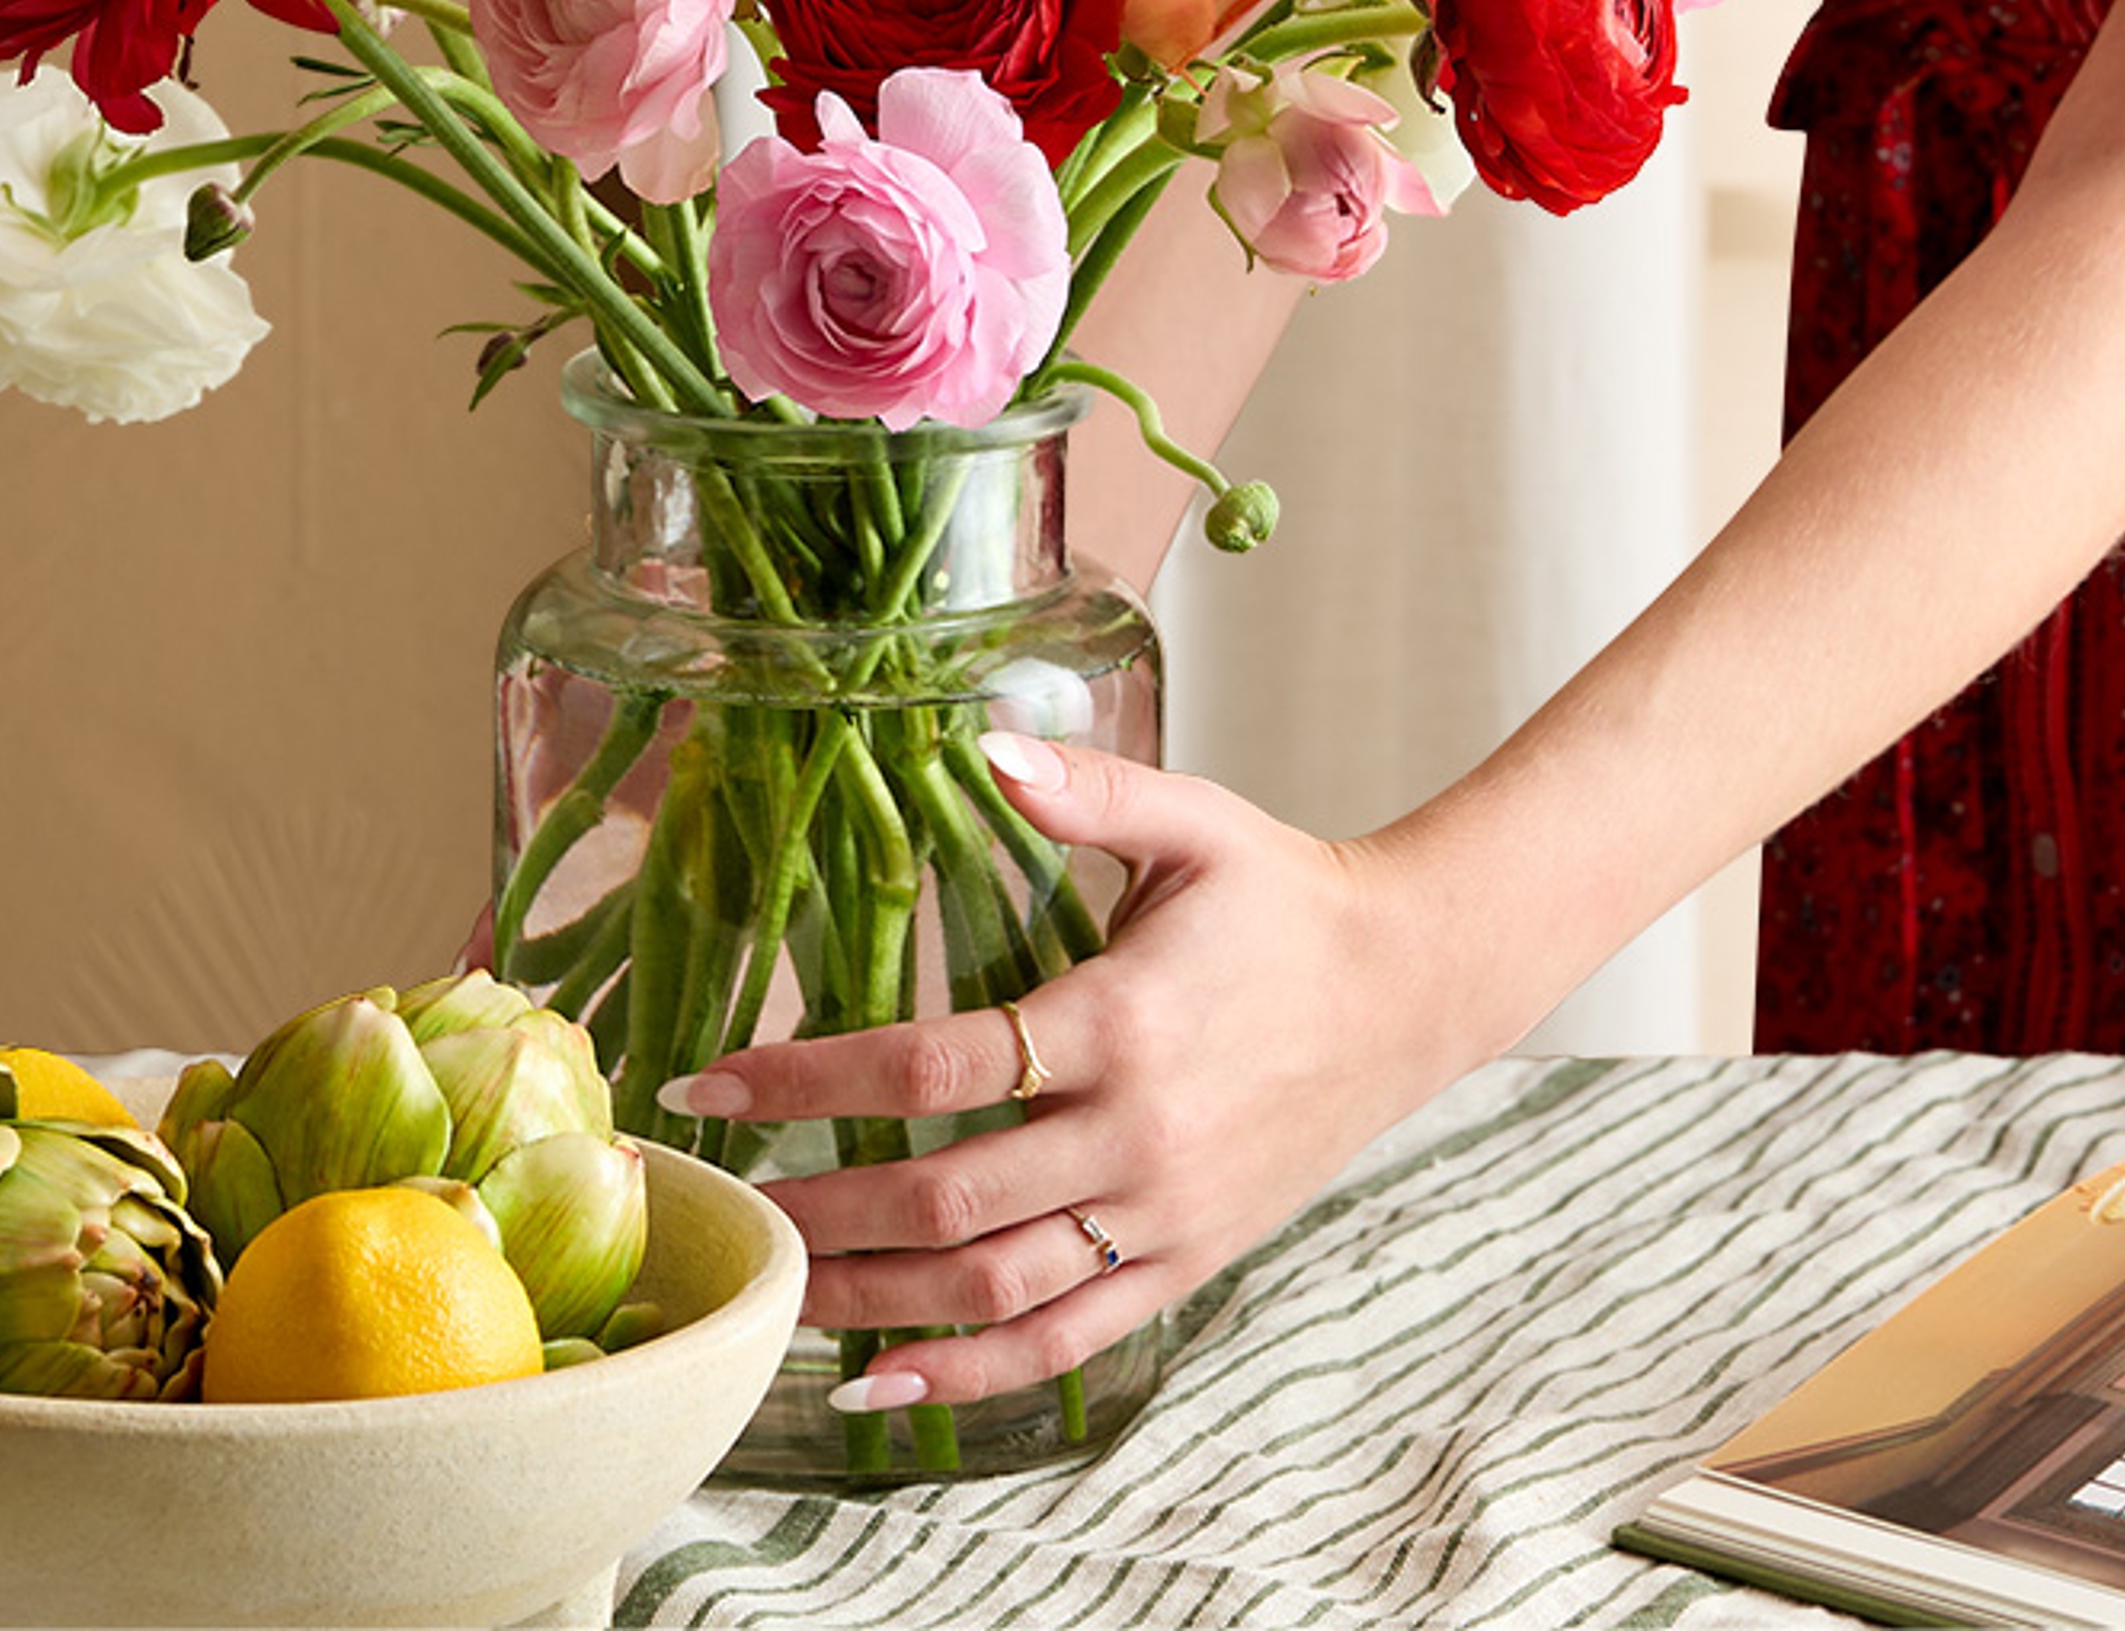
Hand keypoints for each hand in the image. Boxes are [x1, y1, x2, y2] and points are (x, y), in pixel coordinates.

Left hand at [657, 730, 1503, 1412]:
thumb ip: (1085, 790)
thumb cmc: (1285, 899)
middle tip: (721, 1202)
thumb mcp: (1193, 822)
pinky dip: (970, 1373)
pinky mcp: (1188, 1262)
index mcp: (1119, 1022)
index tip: (711, 1080)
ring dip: (873, 1301)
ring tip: (775, 1291)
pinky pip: (1067, 1339)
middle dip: (819, 1211)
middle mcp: (1138, 1135)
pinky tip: (881, 1381)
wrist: (1414, 988)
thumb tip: (981, 743)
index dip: (809, 1081)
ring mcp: (1165, 1214)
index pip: (932, 1068)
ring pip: (994, 1290)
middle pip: (948, 1201)